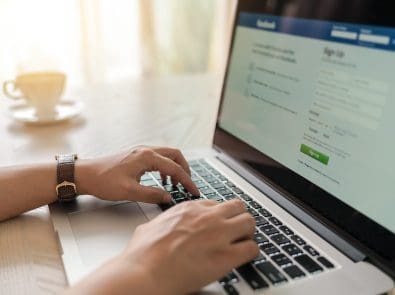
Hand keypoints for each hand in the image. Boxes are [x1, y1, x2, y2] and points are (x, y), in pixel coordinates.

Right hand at [68, 199, 258, 294]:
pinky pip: (252, 248)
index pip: (216, 204)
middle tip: (235, 232)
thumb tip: (159, 227)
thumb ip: (162, 223)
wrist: (143, 273)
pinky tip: (242, 259)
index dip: (220, 216)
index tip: (219, 225)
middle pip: (238, 206)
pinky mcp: (226, 256)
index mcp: (189, 209)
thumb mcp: (149, 227)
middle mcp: (207, 217)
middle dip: (238, 218)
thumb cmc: (142, 255)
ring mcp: (218, 234)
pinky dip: (250, 253)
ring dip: (247, 233)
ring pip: (249, 222)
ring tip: (241, 244)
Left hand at [76, 146, 198, 203]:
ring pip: (167, 155)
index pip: (175, 168)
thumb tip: (168, 197)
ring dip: (175, 168)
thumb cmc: (103, 181)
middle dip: (185, 169)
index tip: (194, 191)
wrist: (85, 174)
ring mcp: (140, 151)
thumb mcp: (129, 192)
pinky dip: (165, 168)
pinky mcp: (136, 155)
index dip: (187, 181)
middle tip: (188, 185)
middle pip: (175, 155)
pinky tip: (161, 181)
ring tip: (176, 185)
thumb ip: (152, 194)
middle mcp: (146, 150)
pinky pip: (158, 158)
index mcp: (146, 157)